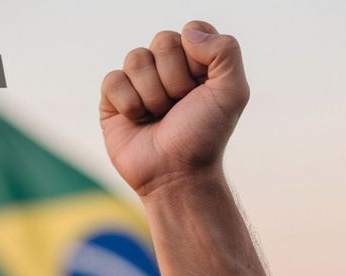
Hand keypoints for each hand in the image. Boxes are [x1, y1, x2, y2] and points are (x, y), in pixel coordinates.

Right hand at [100, 20, 248, 195]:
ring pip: (136, 59)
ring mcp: (139, 82)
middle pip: (163, 41)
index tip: (202, 89)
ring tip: (160, 117)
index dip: (196, 60)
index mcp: (196, 61)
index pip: (192, 31)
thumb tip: (188, 33)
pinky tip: (138, 121)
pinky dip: (129, 104)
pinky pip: (113, 79)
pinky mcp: (113, 99)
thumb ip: (226, 51)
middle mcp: (167, 67)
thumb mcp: (232, 93)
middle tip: (180, 107)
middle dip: (175, 80)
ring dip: (153, 95)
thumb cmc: (205, 136)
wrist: (177, 175)